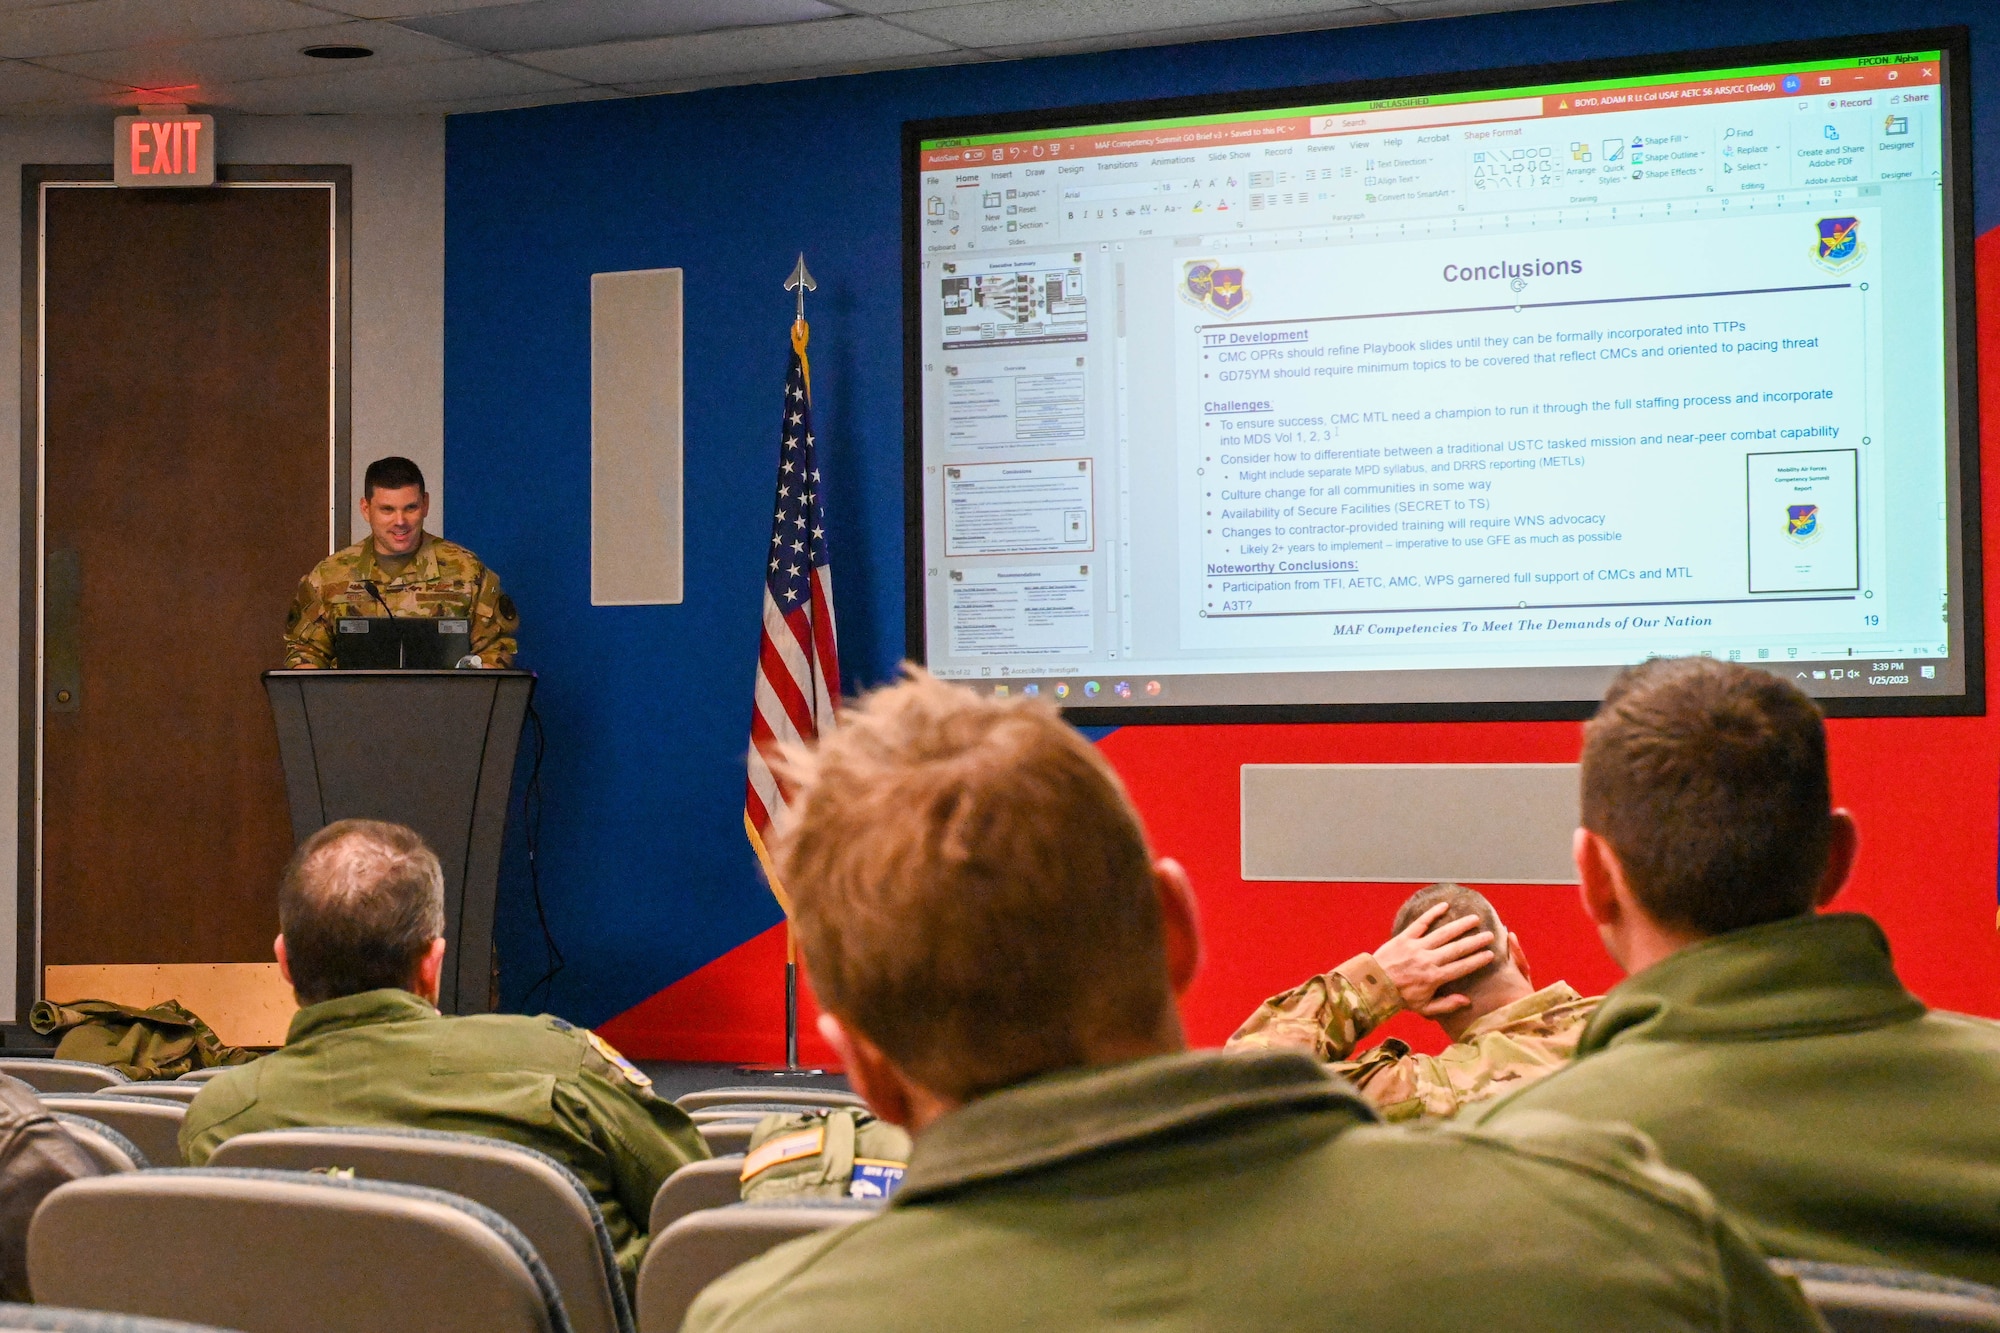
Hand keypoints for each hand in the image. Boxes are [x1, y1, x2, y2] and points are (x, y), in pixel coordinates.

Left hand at [1370, 903, 1495, 1017]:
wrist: (1372, 985)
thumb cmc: (1399, 997)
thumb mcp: (1424, 1008)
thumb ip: (1446, 1005)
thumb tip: (1467, 1001)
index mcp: (1434, 977)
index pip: (1462, 967)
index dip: (1477, 960)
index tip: (1490, 954)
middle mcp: (1428, 960)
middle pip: (1457, 948)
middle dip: (1475, 941)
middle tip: (1489, 935)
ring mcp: (1416, 947)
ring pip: (1443, 933)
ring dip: (1460, 925)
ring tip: (1474, 919)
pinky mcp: (1404, 937)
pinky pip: (1420, 923)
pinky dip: (1432, 913)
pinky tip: (1444, 905)